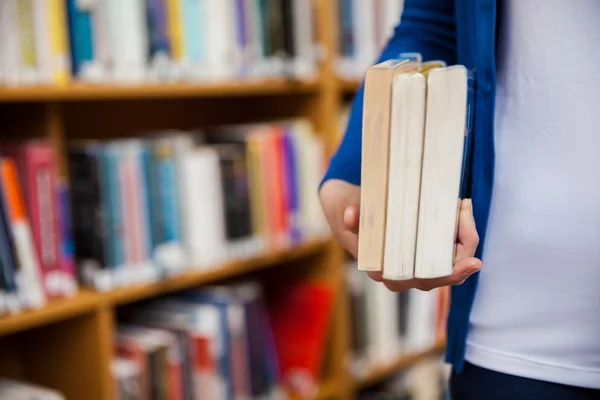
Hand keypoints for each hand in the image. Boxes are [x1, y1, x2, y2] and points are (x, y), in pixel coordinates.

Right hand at [319, 179, 481, 291]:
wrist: (347, 211)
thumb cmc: (350, 212)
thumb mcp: (346, 210)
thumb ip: (350, 216)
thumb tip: (351, 215)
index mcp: (386, 273)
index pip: (428, 280)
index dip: (454, 273)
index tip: (473, 261)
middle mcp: (403, 276)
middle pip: (447, 273)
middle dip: (465, 243)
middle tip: (464, 210)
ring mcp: (414, 266)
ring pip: (452, 262)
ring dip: (464, 235)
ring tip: (462, 206)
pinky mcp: (423, 255)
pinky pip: (449, 252)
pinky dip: (459, 233)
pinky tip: (461, 211)